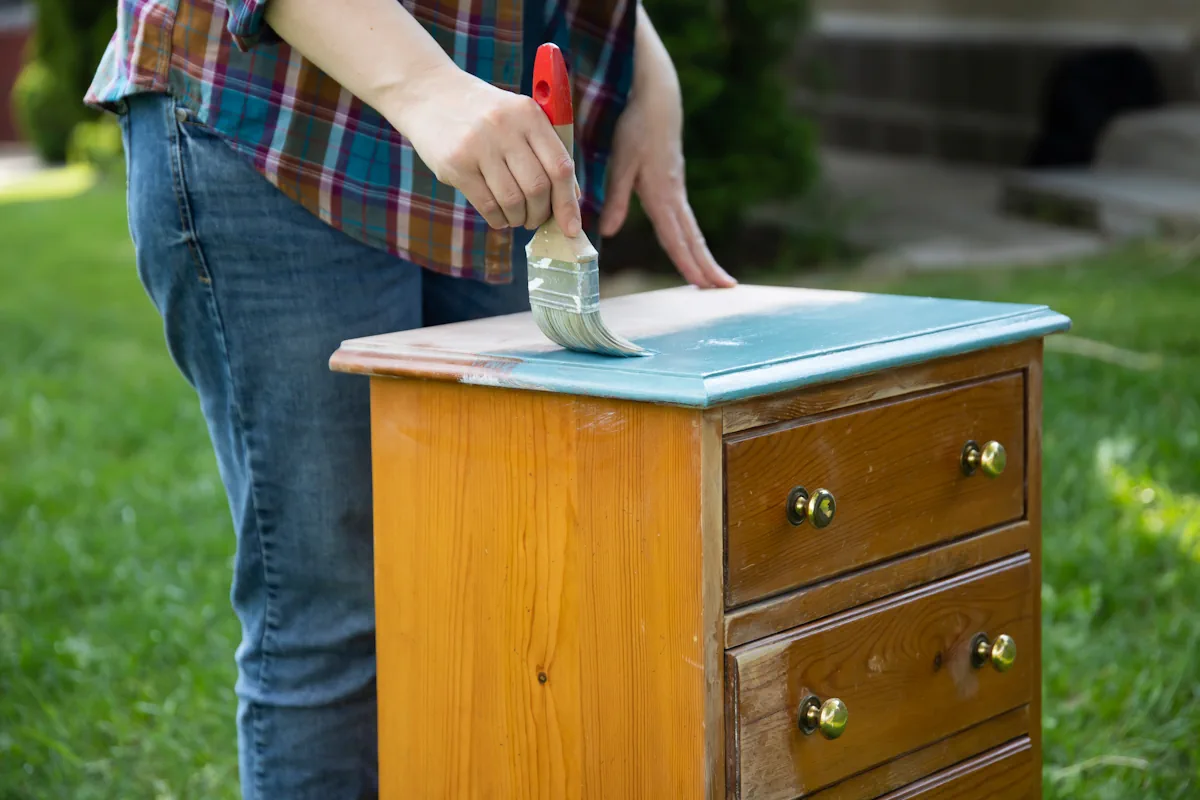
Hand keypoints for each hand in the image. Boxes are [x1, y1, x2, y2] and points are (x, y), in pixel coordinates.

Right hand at [388, 64, 580, 234]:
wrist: (430, 94)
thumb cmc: (485, 115)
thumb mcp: (518, 118)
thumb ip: (545, 150)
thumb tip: (571, 198)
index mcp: (529, 114)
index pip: (560, 166)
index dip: (568, 203)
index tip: (572, 228)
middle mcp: (505, 127)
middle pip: (537, 188)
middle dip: (541, 214)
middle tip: (536, 219)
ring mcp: (478, 145)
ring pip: (512, 201)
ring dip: (519, 218)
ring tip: (517, 217)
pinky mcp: (455, 164)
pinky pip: (487, 205)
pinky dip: (498, 219)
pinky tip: (499, 216)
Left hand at [599, 19, 735, 287]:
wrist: (657, 98)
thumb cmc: (634, 127)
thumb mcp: (620, 162)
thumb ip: (616, 196)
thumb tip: (609, 231)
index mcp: (662, 194)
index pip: (675, 236)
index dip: (686, 262)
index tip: (701, 283)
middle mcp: (674, 196)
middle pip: (693, 238)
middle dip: (707, 266)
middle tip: (725, 289)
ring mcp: (677, 190)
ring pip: (693, 230)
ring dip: (705, 256)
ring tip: (718, 279)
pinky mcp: (675, 183)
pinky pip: (687, 219)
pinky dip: (694, 239)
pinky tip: (695, 249)